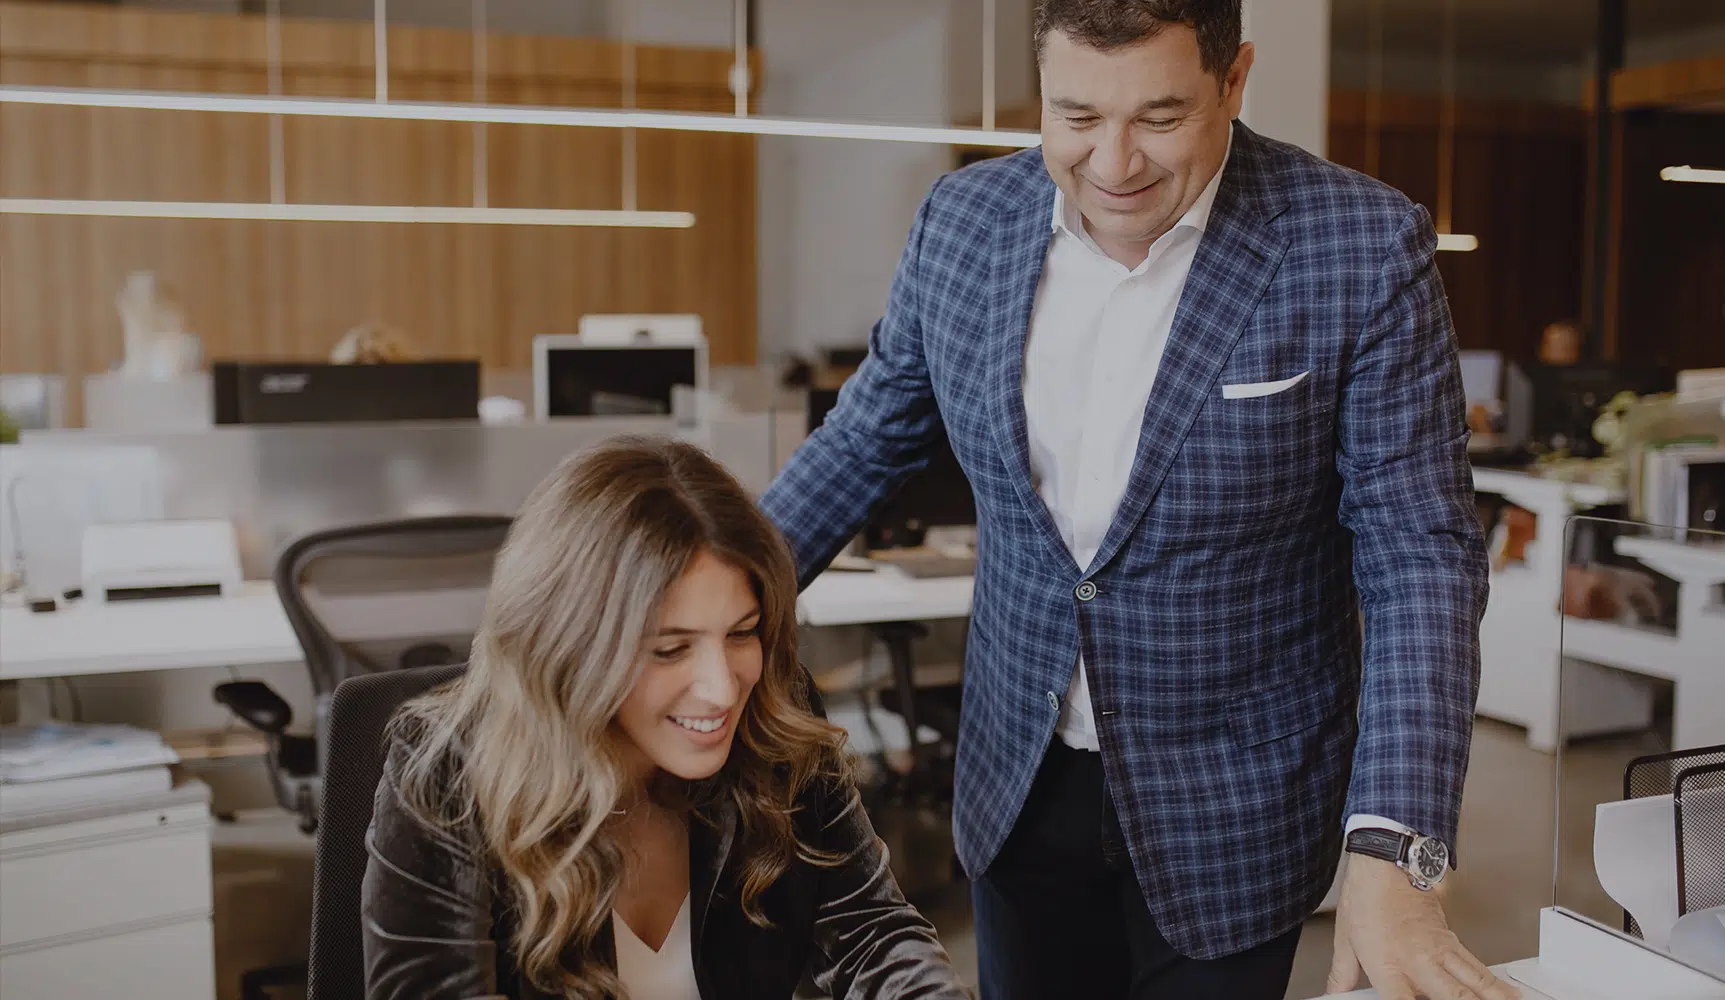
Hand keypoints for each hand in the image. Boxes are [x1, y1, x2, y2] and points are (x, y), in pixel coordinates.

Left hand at [1326, 856, 1518, 998]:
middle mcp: (1418, 961)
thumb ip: (1343, 974)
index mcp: (1387, 965)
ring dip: (1491, 996)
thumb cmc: (1366, 896)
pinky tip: (1509, 993)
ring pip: (1472, 982)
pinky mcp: (1452, 940)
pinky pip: (1476, 966)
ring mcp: (1439, 950)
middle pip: (1451, 997)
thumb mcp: (1345, 939)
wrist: (1386, 862)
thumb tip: (1336, 993)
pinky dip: (1495, 982)